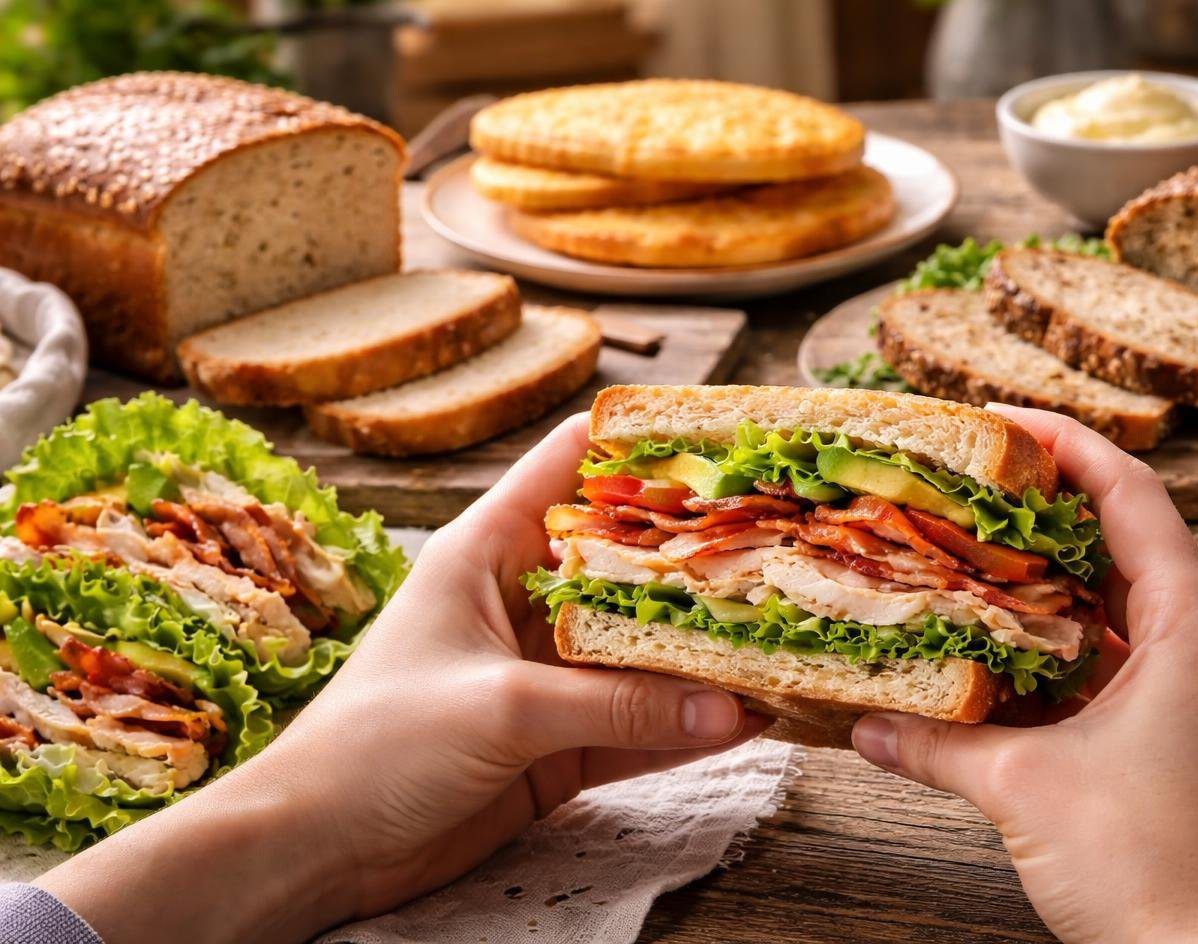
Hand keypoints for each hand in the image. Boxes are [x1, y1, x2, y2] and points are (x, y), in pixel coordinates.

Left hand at [39, 414, 768, 943]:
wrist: (317, 849)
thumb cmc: (375, 746)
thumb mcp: (502, 708)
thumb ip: (617, 705)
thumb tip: (728, 707)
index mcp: (489, 551)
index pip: (571, 467)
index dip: (644, 445)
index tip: (725, 440)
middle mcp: (525, 602)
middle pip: (627, 564)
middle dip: (701, 561)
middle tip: (785, 550)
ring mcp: (547, 674)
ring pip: (644, 652)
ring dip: (706, 655)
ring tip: (787, 643)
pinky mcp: (558, 741)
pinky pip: (639, 723)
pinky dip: (688, 727)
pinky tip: (748, 722)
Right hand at [851, 406, 1197, 943]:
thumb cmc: (1146, 873)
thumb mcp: (1020, 790)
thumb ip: (934, 744)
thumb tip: (859, 721)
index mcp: (1195, 630)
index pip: (1133, 496)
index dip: (1069, 444)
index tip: (1004, 419)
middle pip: (1133, 541)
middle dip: (1053, 511)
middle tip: (976, 485)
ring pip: (1133, 605)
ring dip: (1061, 581)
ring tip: (984, 557)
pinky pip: (1137, 661)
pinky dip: (1077, 645)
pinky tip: (1016, 651)